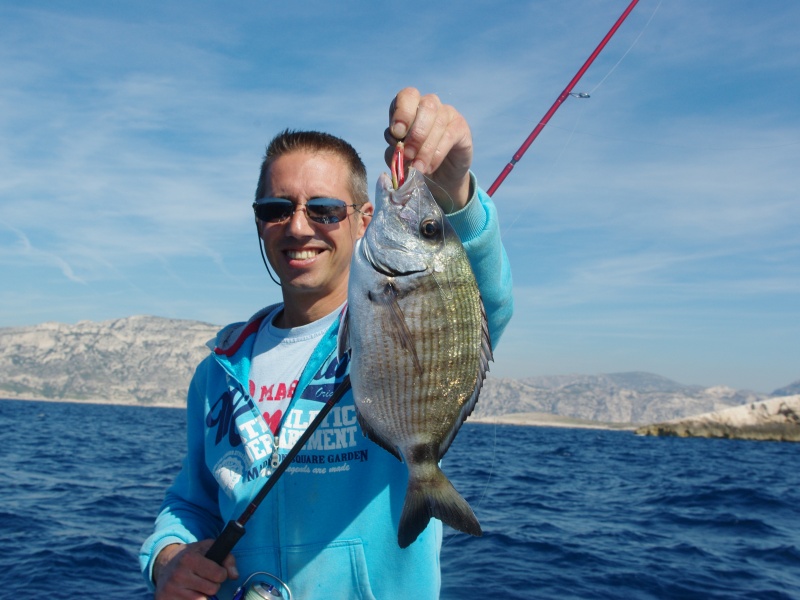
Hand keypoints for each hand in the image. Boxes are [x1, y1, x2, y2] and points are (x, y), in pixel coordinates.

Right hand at [154, 540, 238, 599]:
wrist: (165, 562)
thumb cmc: (192, 555)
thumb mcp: (209, 548)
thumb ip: (227, 559)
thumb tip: (234, 576)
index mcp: (189, 559)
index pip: (218, 574)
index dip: (222, 574)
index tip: (217, 572)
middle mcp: (178, 575)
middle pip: (212, 589)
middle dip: (213, 585)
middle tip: (206, 579)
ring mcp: (170, 590)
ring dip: (204, 595)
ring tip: (198, 586)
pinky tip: (188, 593)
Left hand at [385, 87, 472, 210]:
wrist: (437, 176)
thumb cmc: (414, 160)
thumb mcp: (400, 155)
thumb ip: (395, 150)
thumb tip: (397, 148)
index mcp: (410, 105)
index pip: (408, 96)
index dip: (402, 112)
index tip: (397, 134)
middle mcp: (430, 104)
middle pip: (426, 106)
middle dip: (415, 133)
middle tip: (408, 155)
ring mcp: (448, 113)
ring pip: (438, 123)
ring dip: (425, 149)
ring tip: (417, 168)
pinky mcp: (460, 128)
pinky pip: (449, 137)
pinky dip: (436, 155)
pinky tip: (429, 168)